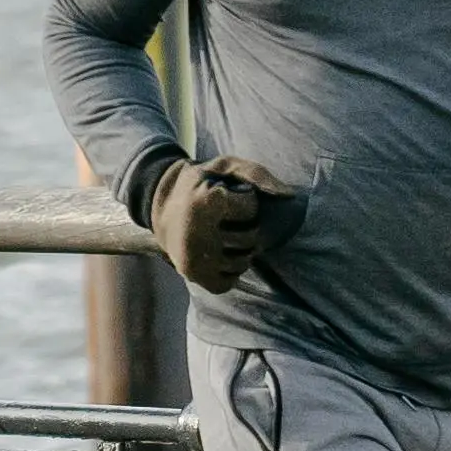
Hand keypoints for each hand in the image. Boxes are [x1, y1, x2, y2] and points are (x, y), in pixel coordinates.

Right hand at [149, 155, 302, 293]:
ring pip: (243, 263)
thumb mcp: (226, 167)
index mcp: (205, 203)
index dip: (244, 199)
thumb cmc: (202, 182)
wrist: (161, 204)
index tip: (225, 195)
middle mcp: (197, 235)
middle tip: (225, 218)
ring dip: (241, 250)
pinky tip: (219, 254)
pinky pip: (228, 283)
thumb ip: (258, 174)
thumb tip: (289, 196)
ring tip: (223, 234)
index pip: (251, 208)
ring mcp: (193, 259)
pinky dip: (229, 271)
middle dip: (246, 226)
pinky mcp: (192, 275)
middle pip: (250, 238)